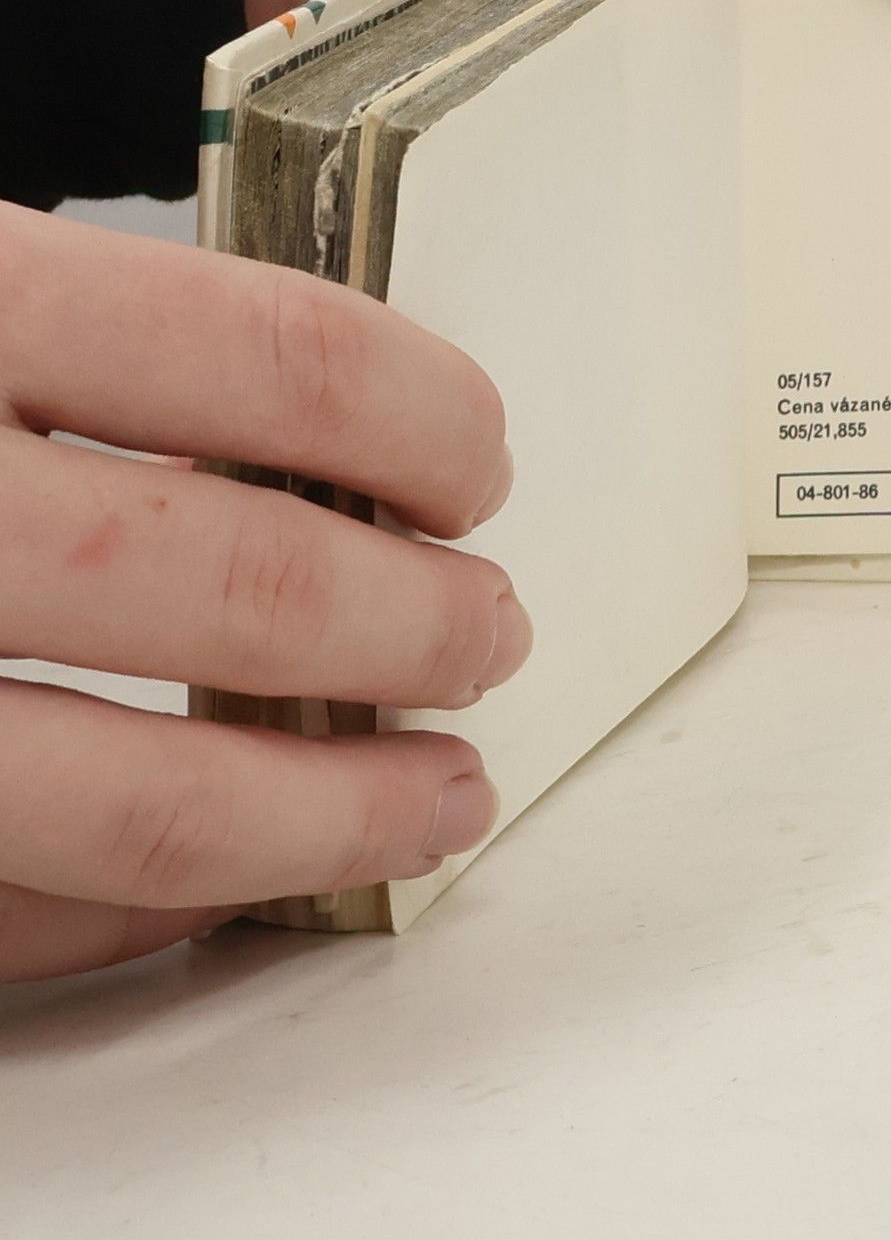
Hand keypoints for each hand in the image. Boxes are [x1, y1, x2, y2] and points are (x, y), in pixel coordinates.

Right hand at [0, 204, 528, 981]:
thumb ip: (83, 327)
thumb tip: (329, 400)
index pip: (270, 359)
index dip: (421, 422)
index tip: (476, 465)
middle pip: (238, 588)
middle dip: (417, 625)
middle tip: (493, 630)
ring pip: (138, 808)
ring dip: (330, 817)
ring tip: (441, 796)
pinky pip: (14, 911)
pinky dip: (146, 909)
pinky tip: (241, 873)